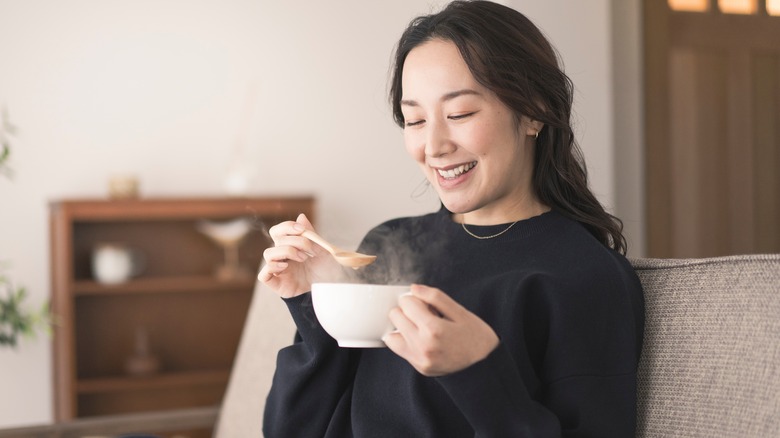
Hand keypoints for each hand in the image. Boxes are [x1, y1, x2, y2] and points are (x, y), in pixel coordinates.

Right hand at [257, 213, 343, 297]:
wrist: (329, 288)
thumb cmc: (325, 269)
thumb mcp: (322, 250)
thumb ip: (311, 234)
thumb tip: (301, 216)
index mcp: (290, 245)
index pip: (278, 231)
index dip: (286, 227)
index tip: (301, 229)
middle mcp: (282, 256)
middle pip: (277, 240)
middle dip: (295, 241)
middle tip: (310, 250)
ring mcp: (278, 269)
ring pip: (268, 254)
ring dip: (286, 252)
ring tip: (303, 259)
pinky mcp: (276, 283)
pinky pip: (263, 275)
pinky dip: (272, 268)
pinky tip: (286, 267)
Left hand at [383, 284, 498, 376]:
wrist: (486, 367)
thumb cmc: (477, 337)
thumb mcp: (461, 312)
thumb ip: (435, 297)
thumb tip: (414, 288)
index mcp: (433, 329)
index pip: (406, 303)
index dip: (415, 298)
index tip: (425, 303)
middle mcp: (422, 346)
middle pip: (395, 316)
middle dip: (407, 310)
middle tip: (425, 314)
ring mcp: (419, 359)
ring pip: (391, 336)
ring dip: (402, 327)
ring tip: (420, 327)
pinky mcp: (419, 367)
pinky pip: (400, 350)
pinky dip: (405, 341)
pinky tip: (421, 339)